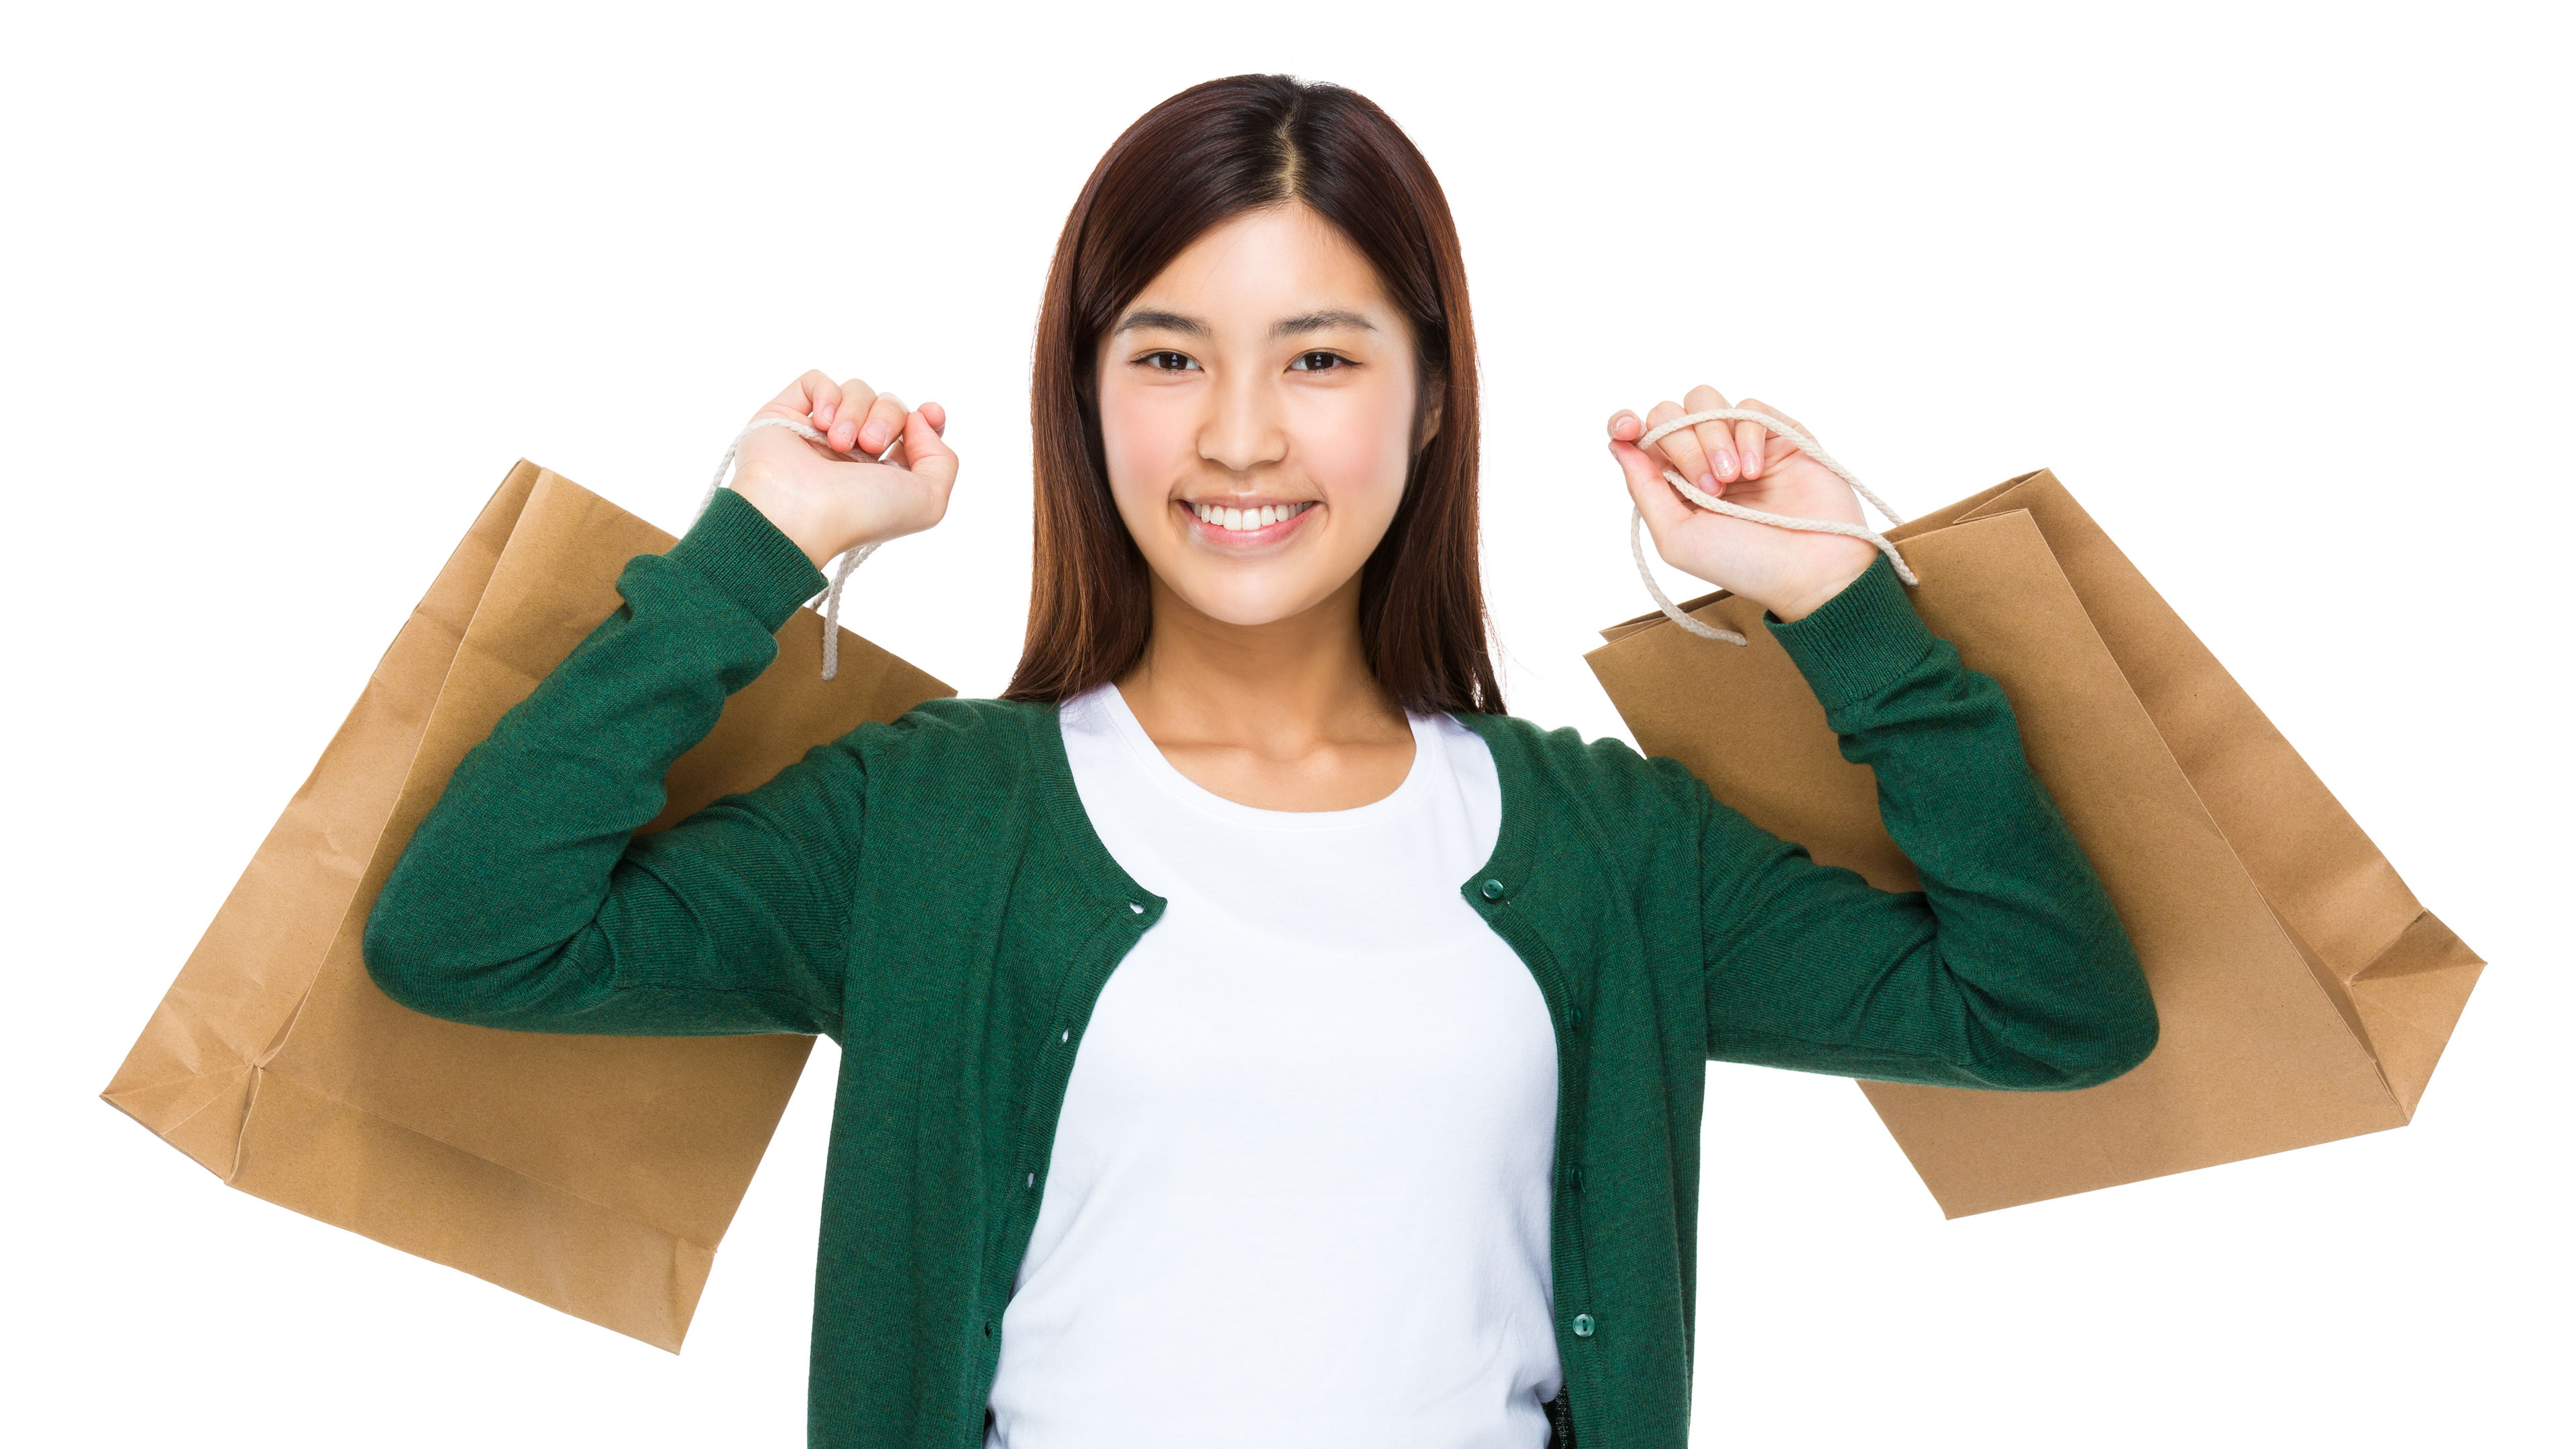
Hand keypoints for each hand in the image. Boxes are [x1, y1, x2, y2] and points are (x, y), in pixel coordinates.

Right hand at [728, 371, 958, 567]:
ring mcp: (820, 433)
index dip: (928, 417)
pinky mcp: (788, 414)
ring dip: (856, 411)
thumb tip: (919, 422)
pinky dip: (826, 394)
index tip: (929, 414)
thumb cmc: (861, 512)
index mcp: (886, 473)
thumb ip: (943, 460)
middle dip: (888, 417)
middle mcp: (855, 453)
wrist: (798, 512)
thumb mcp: (929, 501)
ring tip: (839, 442)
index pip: (914, 430)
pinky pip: (817, 380)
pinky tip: (821, 423)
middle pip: (890, 405)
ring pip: (857, 390)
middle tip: (870, 444)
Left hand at [1608, 386, 1876, 621]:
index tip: (1628, 430)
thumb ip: (1644, 489)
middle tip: (1710, 487)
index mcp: (1673, 483)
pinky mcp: (1777, 432)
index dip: (1626, 423)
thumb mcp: (1677, 537)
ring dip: (1711, 437)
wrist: (1811, 569)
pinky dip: (1746, 433)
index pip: (1640, 436)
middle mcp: (1702, 458)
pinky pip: (1748, 405)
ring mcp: (1740, 443)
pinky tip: (1756, 471)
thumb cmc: (1744, 564)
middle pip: (1668, 414)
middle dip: (1681, 446)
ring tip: (1733, 479)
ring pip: (1704, 402)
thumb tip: (1617, 444)